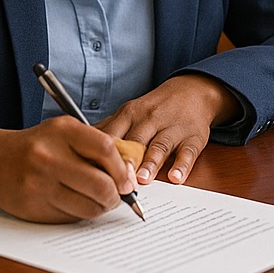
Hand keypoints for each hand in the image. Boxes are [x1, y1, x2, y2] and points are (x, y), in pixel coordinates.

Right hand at [0, 117, 137, 223]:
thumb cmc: (37, 146)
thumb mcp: (63, 133)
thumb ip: (93, 146)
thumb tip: (127, 173)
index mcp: (62, 131)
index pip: (106, 149)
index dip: (122, 169)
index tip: (126, 179)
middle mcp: (49, 156)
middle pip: (101, 184)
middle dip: (116, 195)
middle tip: (118, 196)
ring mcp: (40, 183)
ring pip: (89, 207)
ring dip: (100, 208)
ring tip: (98, 201)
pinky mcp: (34, 207)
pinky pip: (71, 218)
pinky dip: (80, 214)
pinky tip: (75, 203)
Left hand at [100, 73, 241, 185]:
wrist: (192, 91)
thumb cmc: (155, 108)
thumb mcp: (131, 112)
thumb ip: (110, 130)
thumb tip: (80, 149)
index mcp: (130, 114)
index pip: (113, 134)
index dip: (102, 154)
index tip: (93, 173)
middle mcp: (150, 119)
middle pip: (135, 140)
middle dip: (125, 160)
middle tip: (116, 181)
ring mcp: (173, 128)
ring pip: (160, 146)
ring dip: (150, 163)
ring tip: (142, 179)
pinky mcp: (193, 138)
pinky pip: (188, 152)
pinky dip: (182, 165)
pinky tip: (176, 178)